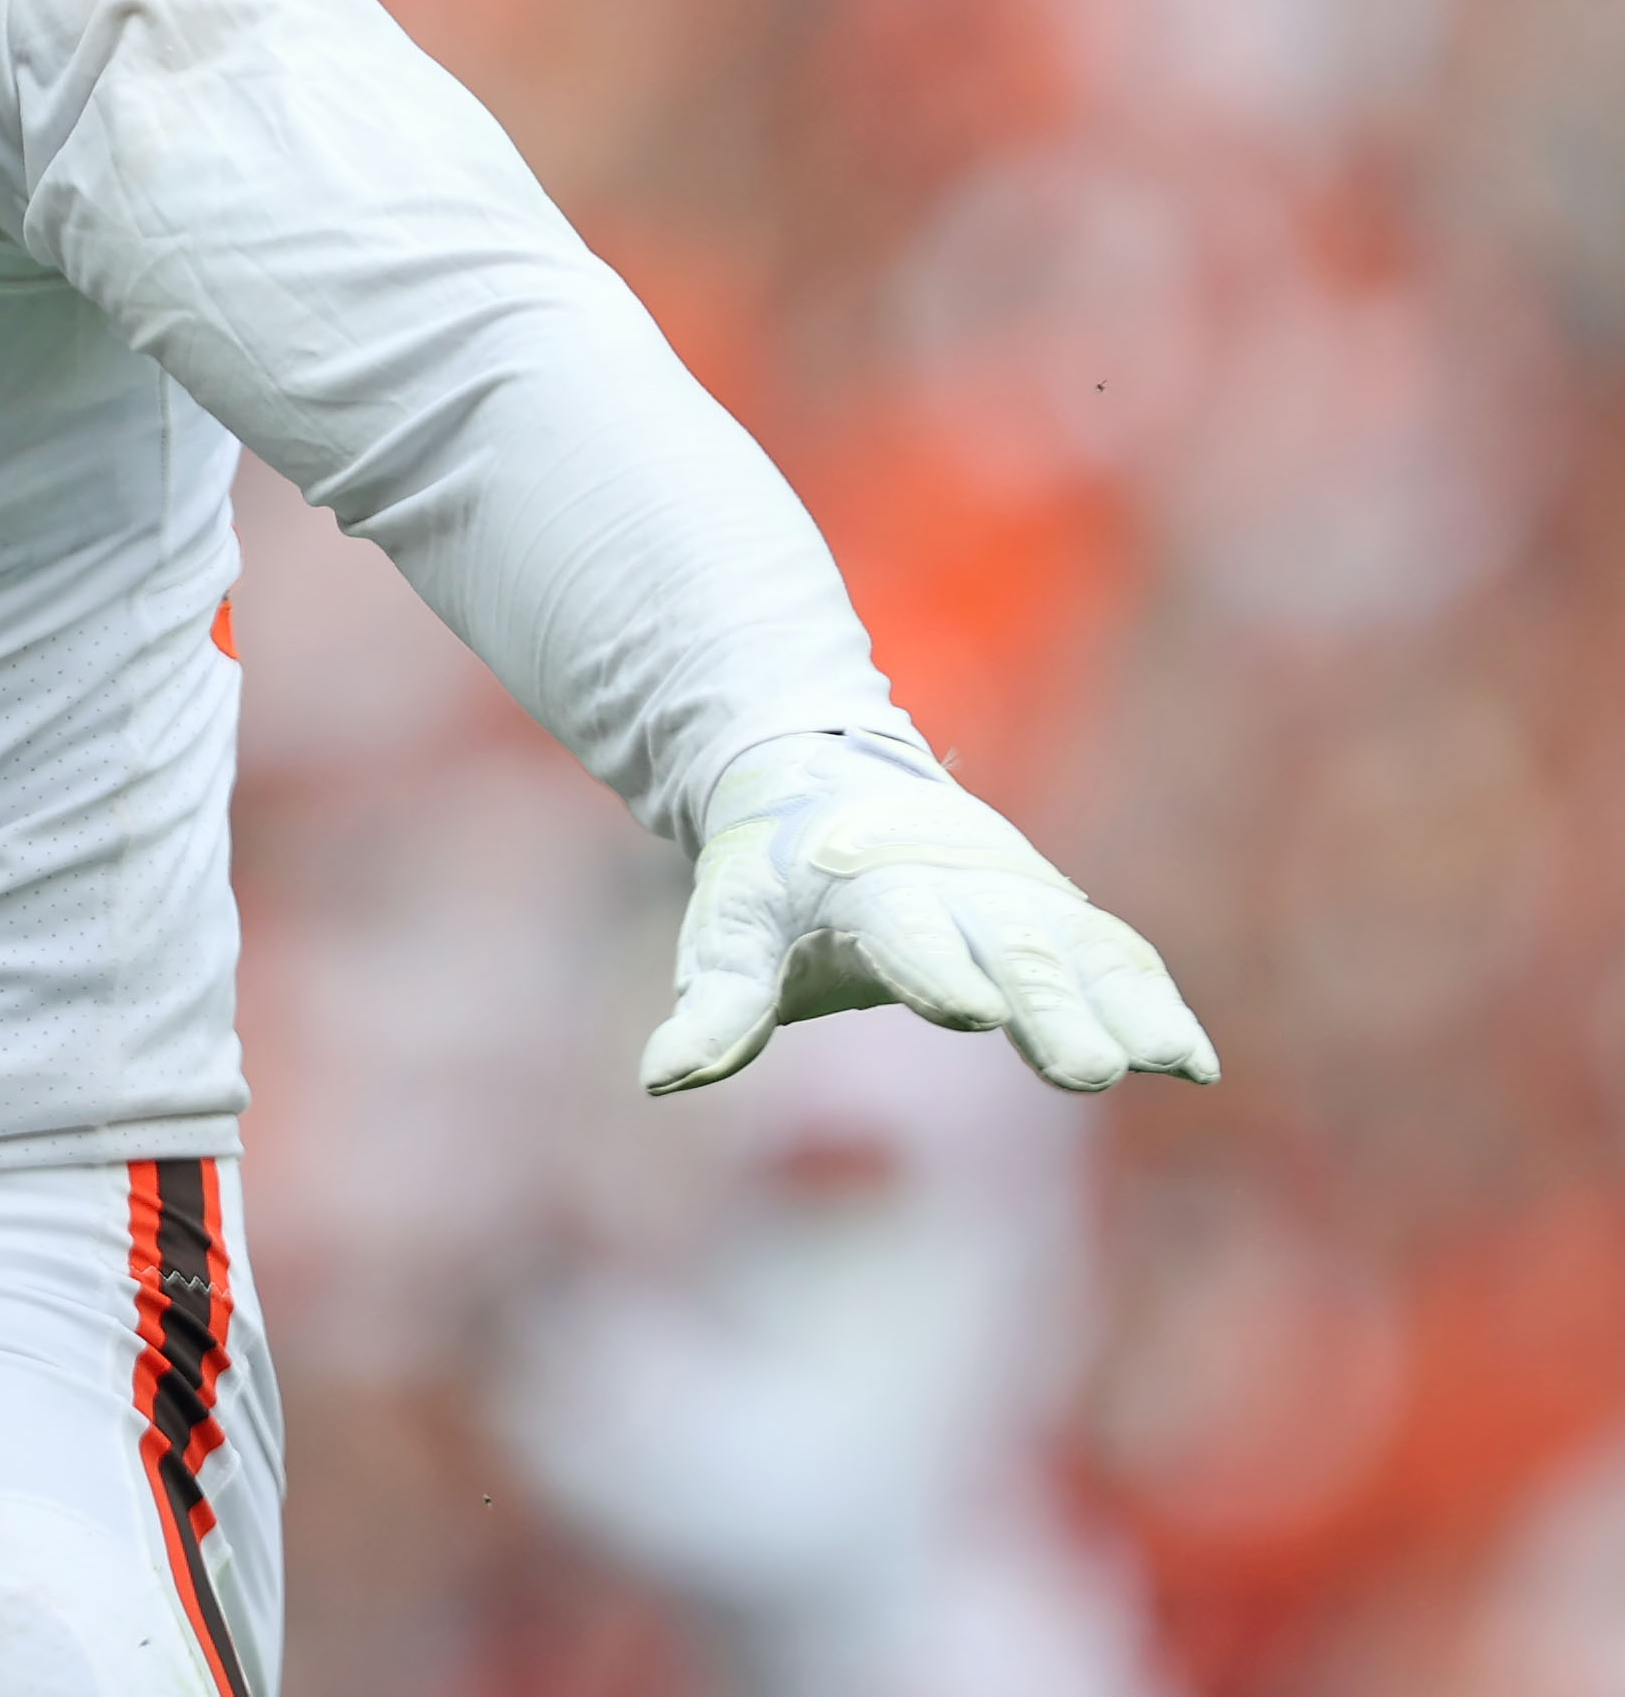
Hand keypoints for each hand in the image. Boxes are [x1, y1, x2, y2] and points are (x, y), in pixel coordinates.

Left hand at [640, 733, 1217, 1098]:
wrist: (823, 775)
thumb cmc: (772, 873)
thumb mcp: (733, 927)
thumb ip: (714, 1006)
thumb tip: (660, 1077)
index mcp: (871, 886)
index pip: (905, 931)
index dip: (935, 968)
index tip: (969, 1010)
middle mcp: (958, 889)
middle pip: (1010, 950)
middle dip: (1048, 1006)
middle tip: (1084, 1070)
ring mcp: (1016, 899)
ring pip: (1081, 952)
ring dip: (1126, 1006)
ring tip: (1167, 1061)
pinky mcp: (1056, 915)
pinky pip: (1115, 956)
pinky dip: (1155, 1000)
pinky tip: (1192, 1063)